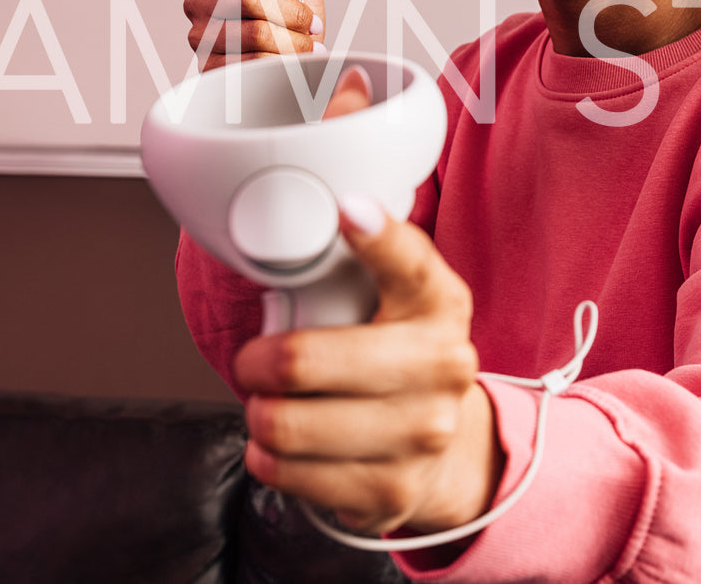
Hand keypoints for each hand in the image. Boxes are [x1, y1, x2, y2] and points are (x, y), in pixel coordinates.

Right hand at [183, 0, 327, 70]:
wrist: (284, 65)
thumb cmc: (284, 16)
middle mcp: (201, 1)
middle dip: (291, 12)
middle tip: (313, 23)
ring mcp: (201, 36)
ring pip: (253, 33)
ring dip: (292, 42)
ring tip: (308, 45)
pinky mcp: (209, 69)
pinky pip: (249, 64)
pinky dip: (281, 65)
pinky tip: (295, 63)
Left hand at [234, 203, 503, 537]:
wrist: (445, 449)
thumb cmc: (398, 362)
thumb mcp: (397, 304)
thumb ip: (356, 269)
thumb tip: (308, 222)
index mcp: (440, 304)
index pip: (409, 262)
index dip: (375, 236)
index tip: (346, 210)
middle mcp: (443, 365)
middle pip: (301, 360)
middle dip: (255, 364)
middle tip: (256, 364)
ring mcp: (423, 432)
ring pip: (284, 424)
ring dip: (260, 416)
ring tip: (274, 408)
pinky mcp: (393, 489)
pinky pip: (286, 472)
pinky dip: (268, 458)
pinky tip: (286, 446)